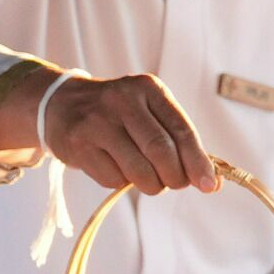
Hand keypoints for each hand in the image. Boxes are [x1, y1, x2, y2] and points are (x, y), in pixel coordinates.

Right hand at [37, 71, 215, 195]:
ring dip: (151, 186)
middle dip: (174, 178)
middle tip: (173, 184)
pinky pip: (113, 179)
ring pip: (138, 171)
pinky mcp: (79, 145)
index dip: (198, 162)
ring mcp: (98, 122)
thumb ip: (179, 141)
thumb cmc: (119, 114)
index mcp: (148, 88)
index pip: (181, 130)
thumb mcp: (149, 112)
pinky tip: (117, 168)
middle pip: (161, 152)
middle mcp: (123, 100)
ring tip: (149, 180)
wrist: (61, 104)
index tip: (209, 185)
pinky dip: (123, 183)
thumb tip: (212, 182)